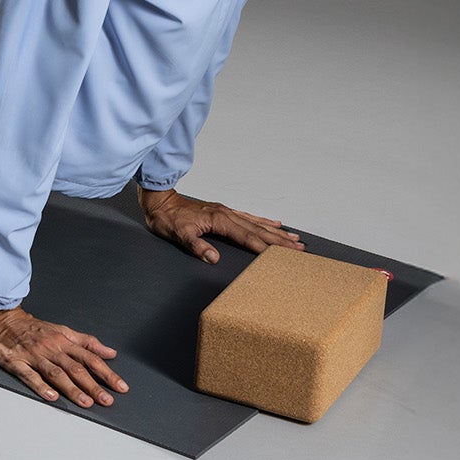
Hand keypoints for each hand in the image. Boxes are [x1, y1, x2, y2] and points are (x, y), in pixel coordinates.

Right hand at [0, 305, 128, 406]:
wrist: (0, 320)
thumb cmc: (32, 328)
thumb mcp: (62, 330)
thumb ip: (86, 342)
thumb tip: (110, 352)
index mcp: (63, 340)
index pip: (90, 357)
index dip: (106, 372)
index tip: (120, 386)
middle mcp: (51, 348)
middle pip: (75, 368)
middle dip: (93, 385)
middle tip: (107, 400)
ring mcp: (33, 356)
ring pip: (56, 373)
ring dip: (72, 389)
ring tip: (86, 402)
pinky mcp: (16, 363)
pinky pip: (29, 375)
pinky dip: (41, 386)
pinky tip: (51, 396)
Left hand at [139, 187, 302, 263]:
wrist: (159, 201)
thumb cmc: (167, 219)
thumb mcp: (178, 235)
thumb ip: (196, 246)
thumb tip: (213, 258)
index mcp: (219, 220)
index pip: (247, 237)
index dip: (265, 248)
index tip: (283, 255)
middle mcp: (227, 214)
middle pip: (259, 230)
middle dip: (280, 241)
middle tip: (300, 248)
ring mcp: (226, 211)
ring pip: (257, 223)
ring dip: (276, 232)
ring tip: (294, 238)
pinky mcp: (223, 211)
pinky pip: (249, 216)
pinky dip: (263, 221)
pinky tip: (273, 224)